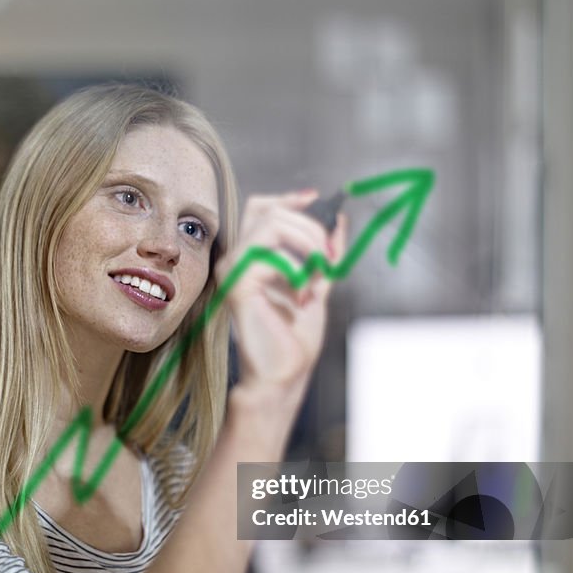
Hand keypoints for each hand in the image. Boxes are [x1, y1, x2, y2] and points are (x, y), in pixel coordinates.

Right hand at [215, 189, 346, 401]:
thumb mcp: (318, 284)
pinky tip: (301, 295)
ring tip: (317, 275)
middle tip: (328, 260)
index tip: (317, 201)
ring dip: (306, 244)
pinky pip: (270, 255)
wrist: (284, 372)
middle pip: (269, 211)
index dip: (288, 199)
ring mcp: (233, 271)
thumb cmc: (294, 338)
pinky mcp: (237, 285)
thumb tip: (339, 221)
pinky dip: (296, 271)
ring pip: (270, 225)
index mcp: (251, 257)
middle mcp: (237, 260)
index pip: (260, 208)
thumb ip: (324, 254)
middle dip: (310, 228)